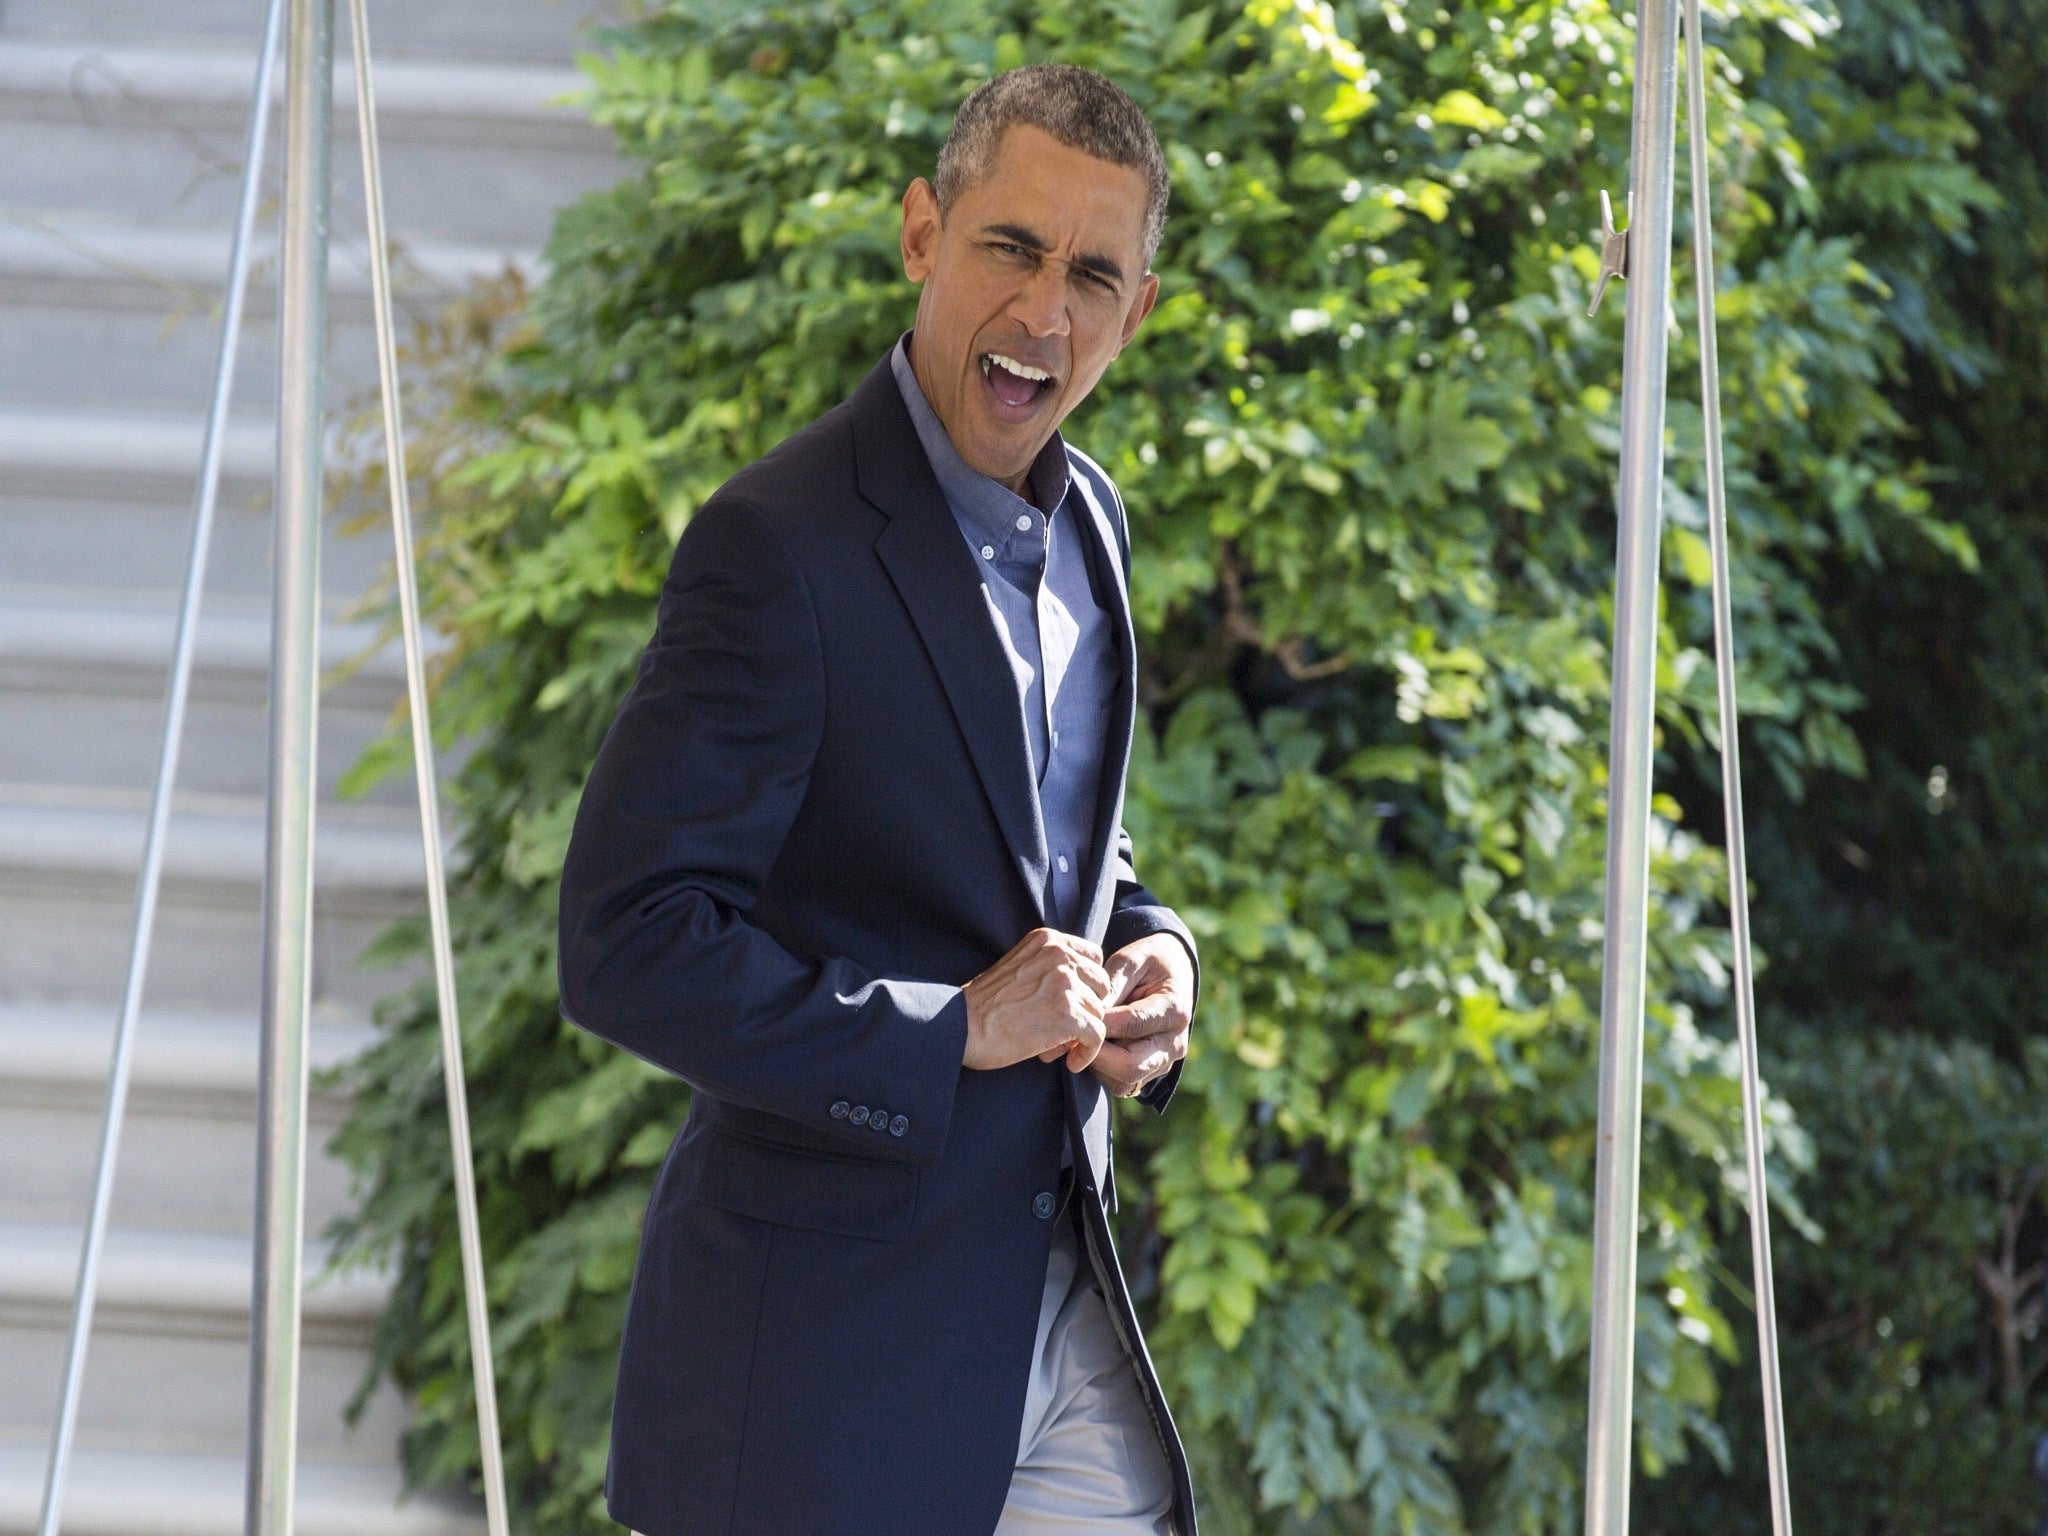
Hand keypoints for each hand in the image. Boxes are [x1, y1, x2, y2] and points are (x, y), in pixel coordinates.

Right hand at [961, 928, 1110, 1073]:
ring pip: (1100, 1012)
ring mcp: (1064, 983)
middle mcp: (1059, 954)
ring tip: (1061, 1046)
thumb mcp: (1019, 964)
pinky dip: (1088, 1053)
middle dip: (1088, 1009)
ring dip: (1084, 1034)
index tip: (1070, 1006)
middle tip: (1066, 1030)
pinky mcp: (1067, 1014)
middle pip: (1101, 984)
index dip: (1086, 986)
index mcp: (1048, 939)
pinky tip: (1071, 1062)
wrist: (960, 1027)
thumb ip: (1050, 964)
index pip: (1093, 958)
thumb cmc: (985, 1004)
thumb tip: (1087, 986)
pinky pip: (1097, 1035)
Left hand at [1090, 934, 1192, 1097]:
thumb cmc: (1149, 963)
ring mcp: (1165, 1061)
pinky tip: (1095, 1047)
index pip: (1133, 1024)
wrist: (1174, 973)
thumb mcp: (1131, 960)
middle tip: (1072, 1036)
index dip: (1100, 1023)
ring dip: (1097, 1065)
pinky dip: (1103, 1071)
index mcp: (1174, 1009)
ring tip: (1083, 1039)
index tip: (1075, 1016)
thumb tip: (1089, 1012)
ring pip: (1124, 1080)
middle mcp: (1174, 1042)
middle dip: (1095, 1054)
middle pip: (1130, 1066)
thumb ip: (1111, 984)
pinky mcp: (1152, 1072)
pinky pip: (1123, 1085)